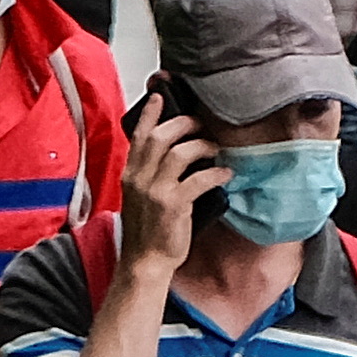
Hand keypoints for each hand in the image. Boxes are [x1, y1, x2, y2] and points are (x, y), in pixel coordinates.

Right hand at [115, 103, 225, 276]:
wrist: (146, 261)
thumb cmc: (148, 229)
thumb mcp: (140, 195)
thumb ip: (150, 173)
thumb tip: (174, 152)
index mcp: (130, 173)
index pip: (138, 135)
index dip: (151, 113)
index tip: (162, 95)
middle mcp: (139, 178)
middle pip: (160, 136)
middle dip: (184, 124)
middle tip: (200, 124)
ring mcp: (155, 191)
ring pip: (178, 153)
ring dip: (202, 146)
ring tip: (215, 149)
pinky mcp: (172, 205)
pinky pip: (198, 180)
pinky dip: (215, 173)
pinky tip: (226, 173)